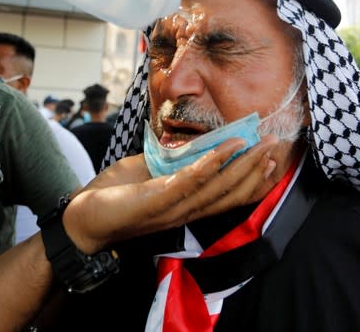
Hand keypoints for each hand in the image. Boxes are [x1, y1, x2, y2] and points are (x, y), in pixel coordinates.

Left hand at [62, 135, 278, 253]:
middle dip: (257, 169)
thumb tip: (192, 143)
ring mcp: (174, 207)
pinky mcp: (157, 201)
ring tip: (260, 145)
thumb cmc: (114, 194)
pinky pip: (189, 181)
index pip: (230, 195)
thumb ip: (172, 163)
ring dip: (242, 165)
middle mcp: (187, 210)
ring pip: (218, 187)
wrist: (82, 216)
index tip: (273, 158)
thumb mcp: (148, 172)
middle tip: (278, 146)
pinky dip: (210, 163)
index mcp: (187, 204)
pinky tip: (226, 146)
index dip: (254, 179)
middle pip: (233, 193)